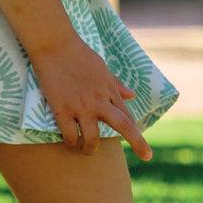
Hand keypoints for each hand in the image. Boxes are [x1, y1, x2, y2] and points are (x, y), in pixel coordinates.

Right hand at [30, 35, 152, 161]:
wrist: (55, 44)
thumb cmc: (79, 53)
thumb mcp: (102, 68)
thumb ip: (117, 84)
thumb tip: (132, 95)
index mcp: (110, 90)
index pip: (128, 117)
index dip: (138, 135)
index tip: (145, 151)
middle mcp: (99, 100)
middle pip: (124, 126)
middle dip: (138, 143)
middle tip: (147, 157)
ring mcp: (81, 106)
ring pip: (92, 138)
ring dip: (90, 150)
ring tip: (86, 151)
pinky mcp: (61, 109)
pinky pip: (70, 135)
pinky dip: (71, 143)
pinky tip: (70, 142)